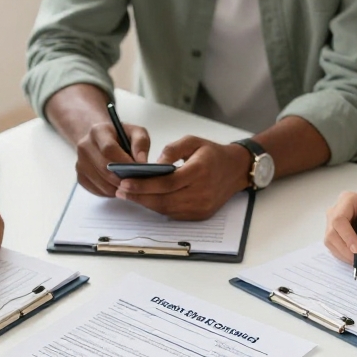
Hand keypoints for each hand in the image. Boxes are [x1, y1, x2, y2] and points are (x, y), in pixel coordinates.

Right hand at [75, 121, 150, 197]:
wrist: (99, 140)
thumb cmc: (120, 137)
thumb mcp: (135, 132)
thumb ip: (141, 143)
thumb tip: (142, 162)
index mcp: (98, 131)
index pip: (108, 149)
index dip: (123, 162)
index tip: (137, 169)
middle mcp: (85, 146)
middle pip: (104, 168)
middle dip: (122, 178)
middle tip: (136, 182)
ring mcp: (80, 163)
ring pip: (100, 182)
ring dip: (117, 188)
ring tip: (129, 185)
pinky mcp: (80, 176)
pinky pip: (96, 190)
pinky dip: (110, 192)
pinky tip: (118, 187)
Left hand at [116, 136, 250, 219]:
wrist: (236, 170)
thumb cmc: (212, 154)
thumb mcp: (193, 141)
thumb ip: (172, 149)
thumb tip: (155, 163)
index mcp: (200, 171)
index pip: (168, 183)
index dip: (144, 185)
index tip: (125, 182)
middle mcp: (202, 192)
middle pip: (164, 199)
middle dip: (139, 196)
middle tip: (121, 191)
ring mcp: (202, 206)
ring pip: (167, 209)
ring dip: (146, 204)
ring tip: (129, 195)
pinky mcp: (201, 215)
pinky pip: (174, 214)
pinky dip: (158, 208)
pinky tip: (146, 200)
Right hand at [324, 192, 356, 267]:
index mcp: (347, 200)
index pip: (339, 220)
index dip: (346, 236)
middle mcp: (336, 211)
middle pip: (332, 234)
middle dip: (346, 251)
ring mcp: (333, 224)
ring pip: (331, 244)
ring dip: (347, 256)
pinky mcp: (336, 235)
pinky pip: (336, 249)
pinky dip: (348, 257)